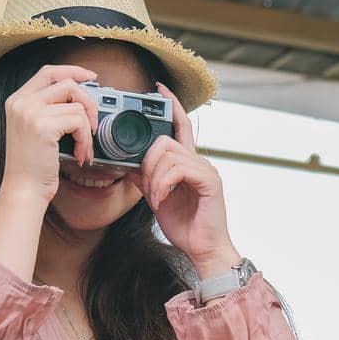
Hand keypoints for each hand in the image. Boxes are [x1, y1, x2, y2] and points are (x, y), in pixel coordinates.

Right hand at [0, 64, 100, 205]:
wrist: (24, 189)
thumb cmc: (34, 166)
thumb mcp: (37, 131)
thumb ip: (51, 111)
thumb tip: (81, 100)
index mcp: (17, 100)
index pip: (48, 72)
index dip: (73, 71)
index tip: (92, 78)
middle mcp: (20, 102)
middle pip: (67, 83)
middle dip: (88, 102)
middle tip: (93, 125)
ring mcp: (29, 112)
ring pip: (77, 104)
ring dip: (88, 129)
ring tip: (83, 148)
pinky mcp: (41, 126)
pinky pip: (79, 122)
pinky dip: (86, 140)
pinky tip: (79, 155)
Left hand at [128, 82, 239, 274]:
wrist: (203, 250)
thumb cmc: (185, 227)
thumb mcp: (157, 198)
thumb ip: (146, 177)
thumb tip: (128, 163)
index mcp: (189, 163)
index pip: (180, 126)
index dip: (171, 106)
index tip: (158, 89)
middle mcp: (200, 162)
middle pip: (166, 141)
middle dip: (147, 162)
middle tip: (147, 187)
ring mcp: (206, 170)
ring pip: (168, 155)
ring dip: (154, 177)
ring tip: (155, 197)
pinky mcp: (209, 181)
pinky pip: (177, 169)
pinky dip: (163, 183)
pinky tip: (162, 198)